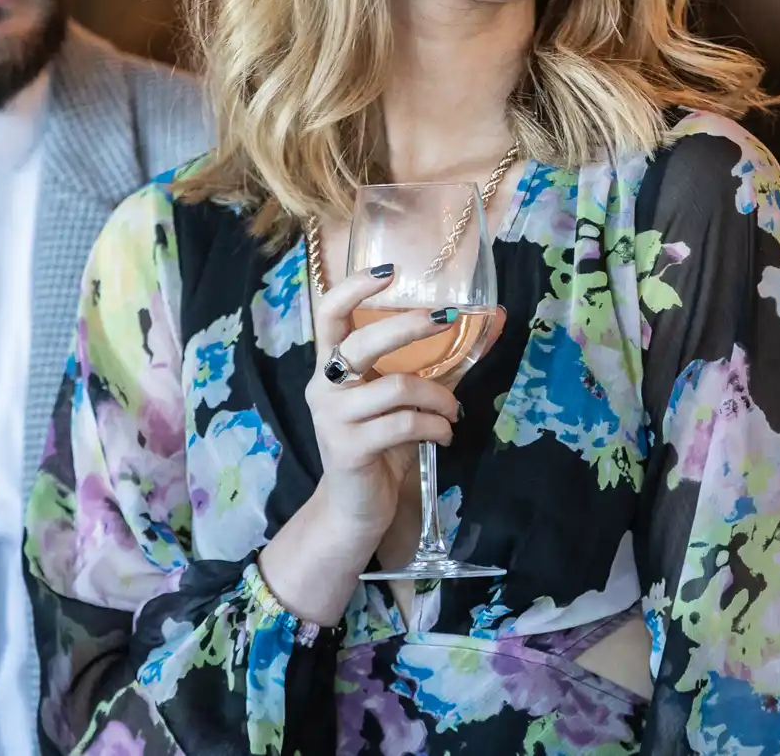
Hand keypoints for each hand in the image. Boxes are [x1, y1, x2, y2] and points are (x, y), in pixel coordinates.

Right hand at [303, 264, 461, 541]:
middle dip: (407, 327)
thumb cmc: (379, 446)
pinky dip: (436, 426)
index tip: (389, 270)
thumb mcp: (388, 402)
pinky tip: (444, 435)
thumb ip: (404, 368)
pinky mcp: (348, 448)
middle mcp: (322, 387)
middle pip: (362, 343)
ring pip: (397, 387)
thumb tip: (457, 327)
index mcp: (328, 367)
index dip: (353, 287)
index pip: (327, 314)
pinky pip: (405, 423)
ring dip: (439, 397)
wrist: (356, 509)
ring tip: (454, 411)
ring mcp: (332, 419)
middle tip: (444, 319)